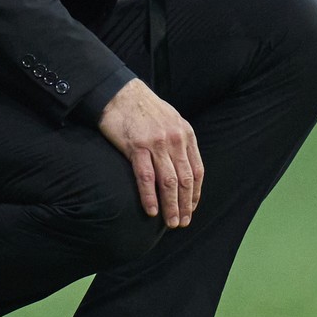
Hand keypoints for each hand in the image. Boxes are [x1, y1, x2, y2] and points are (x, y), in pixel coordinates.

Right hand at [97, 79, 203, 227]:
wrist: (120, 93)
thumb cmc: (144, 108)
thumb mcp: (171, 120)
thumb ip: (179, 141)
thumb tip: (182, 167)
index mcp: (186, 134)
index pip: (196, 171)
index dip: (195, 193)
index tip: (191, 208)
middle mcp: (175, 139)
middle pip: (184, 180)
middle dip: (185, 205)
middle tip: (182, 222)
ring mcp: (156, 143)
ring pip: (168, 182)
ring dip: (170, 206)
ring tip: (170, 222)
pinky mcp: (136, 147)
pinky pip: (146, 177)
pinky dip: (149, 197)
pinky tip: (151, 210)